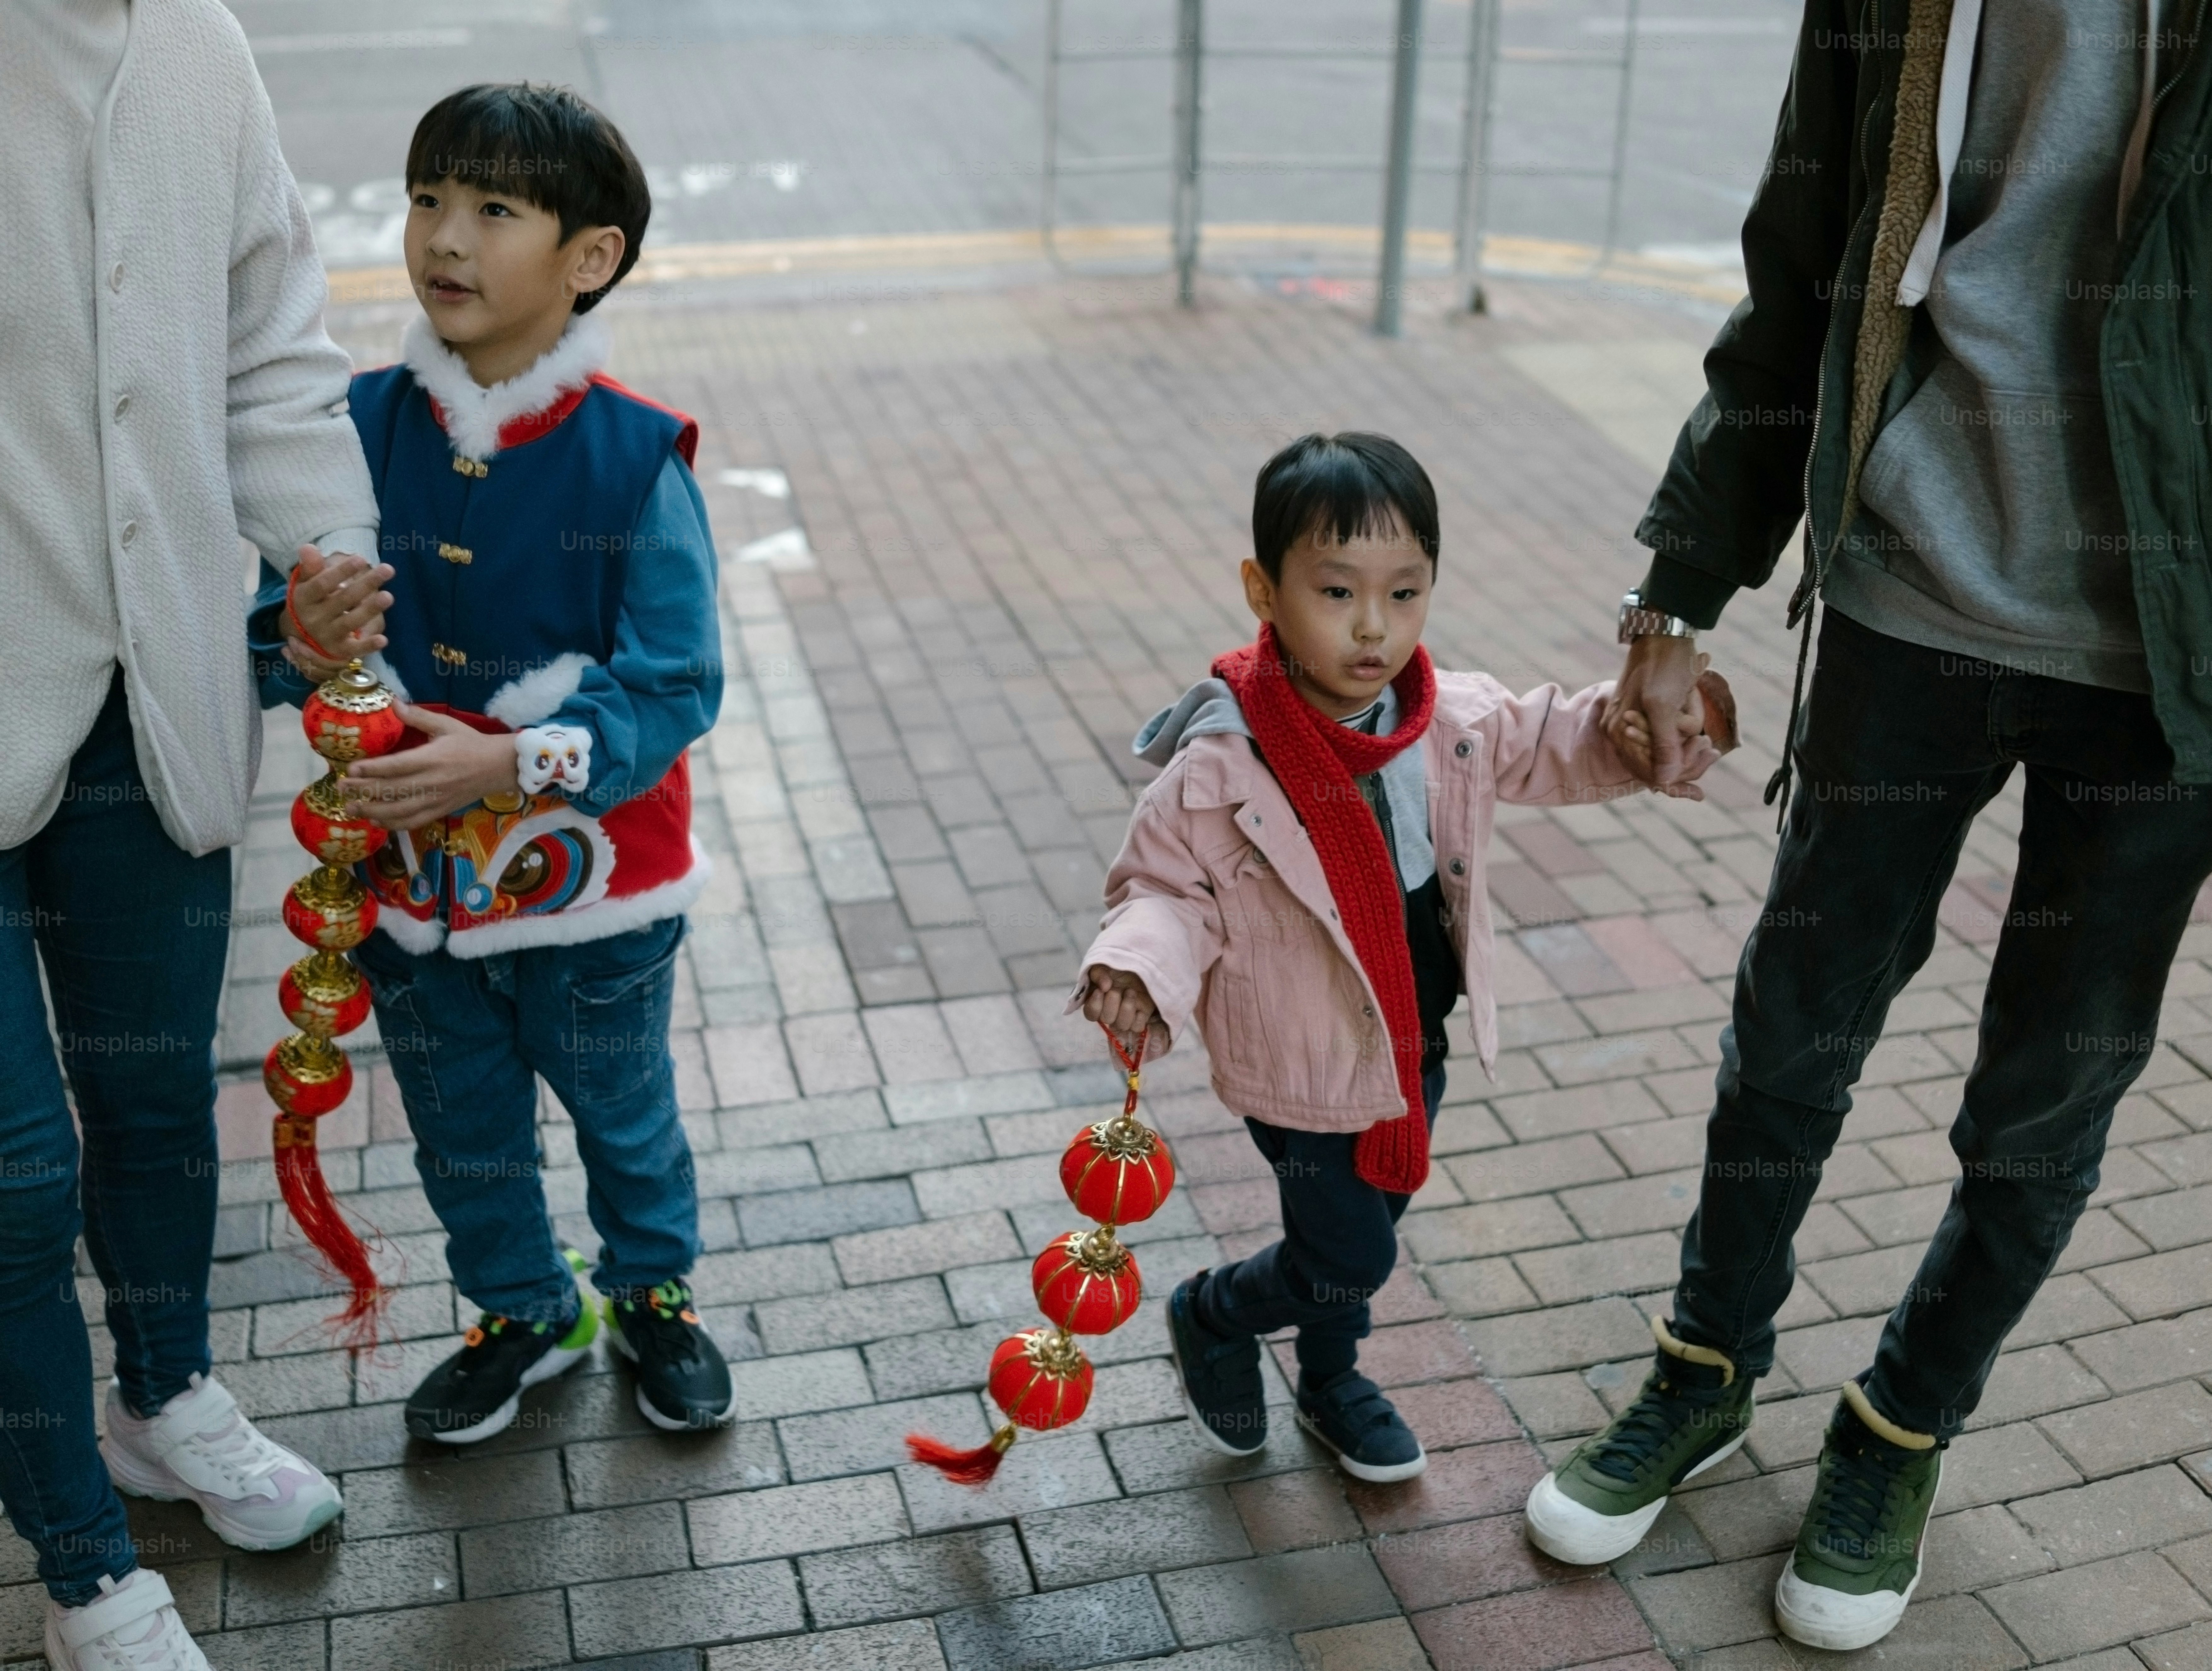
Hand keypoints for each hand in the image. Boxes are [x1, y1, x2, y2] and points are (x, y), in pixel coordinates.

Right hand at [286, 544, 393, 668]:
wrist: (301, 635)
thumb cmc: (311, 601)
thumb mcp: (305, 584)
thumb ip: (310, 567)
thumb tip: (308, 547)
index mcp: (305, 598)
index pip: (322, 584)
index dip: (341, 572)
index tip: (361, 559)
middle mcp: (315, 618)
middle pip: (342, 600)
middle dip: (365, 585)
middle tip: (388, 569)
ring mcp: (328, 635)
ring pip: (350, 622)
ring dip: (370, 610)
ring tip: (388, 596)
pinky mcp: (340, 650)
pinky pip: (355, 648)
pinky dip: (368, 645)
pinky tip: (384, 639)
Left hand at [339, 705, 521, 828]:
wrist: (499, 767)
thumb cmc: (471, 743)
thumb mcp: (447, 724)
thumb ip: (418, 716)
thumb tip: (392, 703)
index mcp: (432, 758)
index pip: (396, 766)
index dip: (371, 770)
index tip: (350, 769)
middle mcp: (432, 782)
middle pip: (392, 791)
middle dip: (363, 791)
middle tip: (340, 788)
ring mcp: (436, 800)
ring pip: (399, 811)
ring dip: (372, 811)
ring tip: (351, 808)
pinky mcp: (440, 811)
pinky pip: (414, 822)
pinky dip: (393, 825)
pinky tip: (376, 822)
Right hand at [1081, 965, 1157, 1049]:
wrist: (1140, 965)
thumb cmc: (1117, 967)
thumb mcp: (1103, 966)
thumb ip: (1099, 974)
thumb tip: (1104, 986)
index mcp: (1097, 1001)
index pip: (1090, 1014)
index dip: (1095, 1005)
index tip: (1100, 991)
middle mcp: (1110, 1012)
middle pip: (1107, 1019)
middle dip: (1112, 1004)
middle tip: (1117, 990)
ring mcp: (1125, 1016)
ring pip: (1122, 1025)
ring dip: (1126, 1009)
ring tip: (1131, 992)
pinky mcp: (1141, 1017)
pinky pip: (1137, 1027)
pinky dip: (1138, 1018)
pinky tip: (1139, 1007)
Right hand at [1604, 633, 1703, 785]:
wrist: (1666, 630)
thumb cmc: (1663, 665)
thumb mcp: (1663, 705)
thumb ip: (1662, 744)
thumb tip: (1665, 781)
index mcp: (1619, 733)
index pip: (1650, 773)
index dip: (1679, 771)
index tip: (1704, 749)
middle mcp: (1621, 733)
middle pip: (1660, 764)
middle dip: (1686, 750)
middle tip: (1708, 737)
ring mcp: (1633, 723)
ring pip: (1668, 748)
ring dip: (1688, 728)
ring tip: (1692, 701)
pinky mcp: (1648, 713)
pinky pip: (1670, 733)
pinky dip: (1686, 721)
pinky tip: (1692, 702)